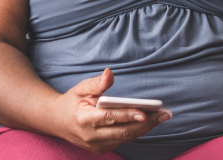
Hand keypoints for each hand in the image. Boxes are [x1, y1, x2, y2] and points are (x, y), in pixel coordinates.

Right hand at [47, 68, 170, 154]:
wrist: (58, 122)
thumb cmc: (72, 101)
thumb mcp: (81, 88)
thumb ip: (96, 83)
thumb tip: (110, 74)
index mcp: (84, 119)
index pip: (109, 118)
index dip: (127, 115)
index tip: (144, 112)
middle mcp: (91, 137)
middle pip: (122, 131)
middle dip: (145, 123)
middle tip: (164, 113)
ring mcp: (96, 146)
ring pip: (125, 138)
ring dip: (145, 128)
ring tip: (162, 116)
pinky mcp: (101, 149)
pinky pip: (122, 141)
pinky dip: (137, 131)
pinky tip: (150, 122)